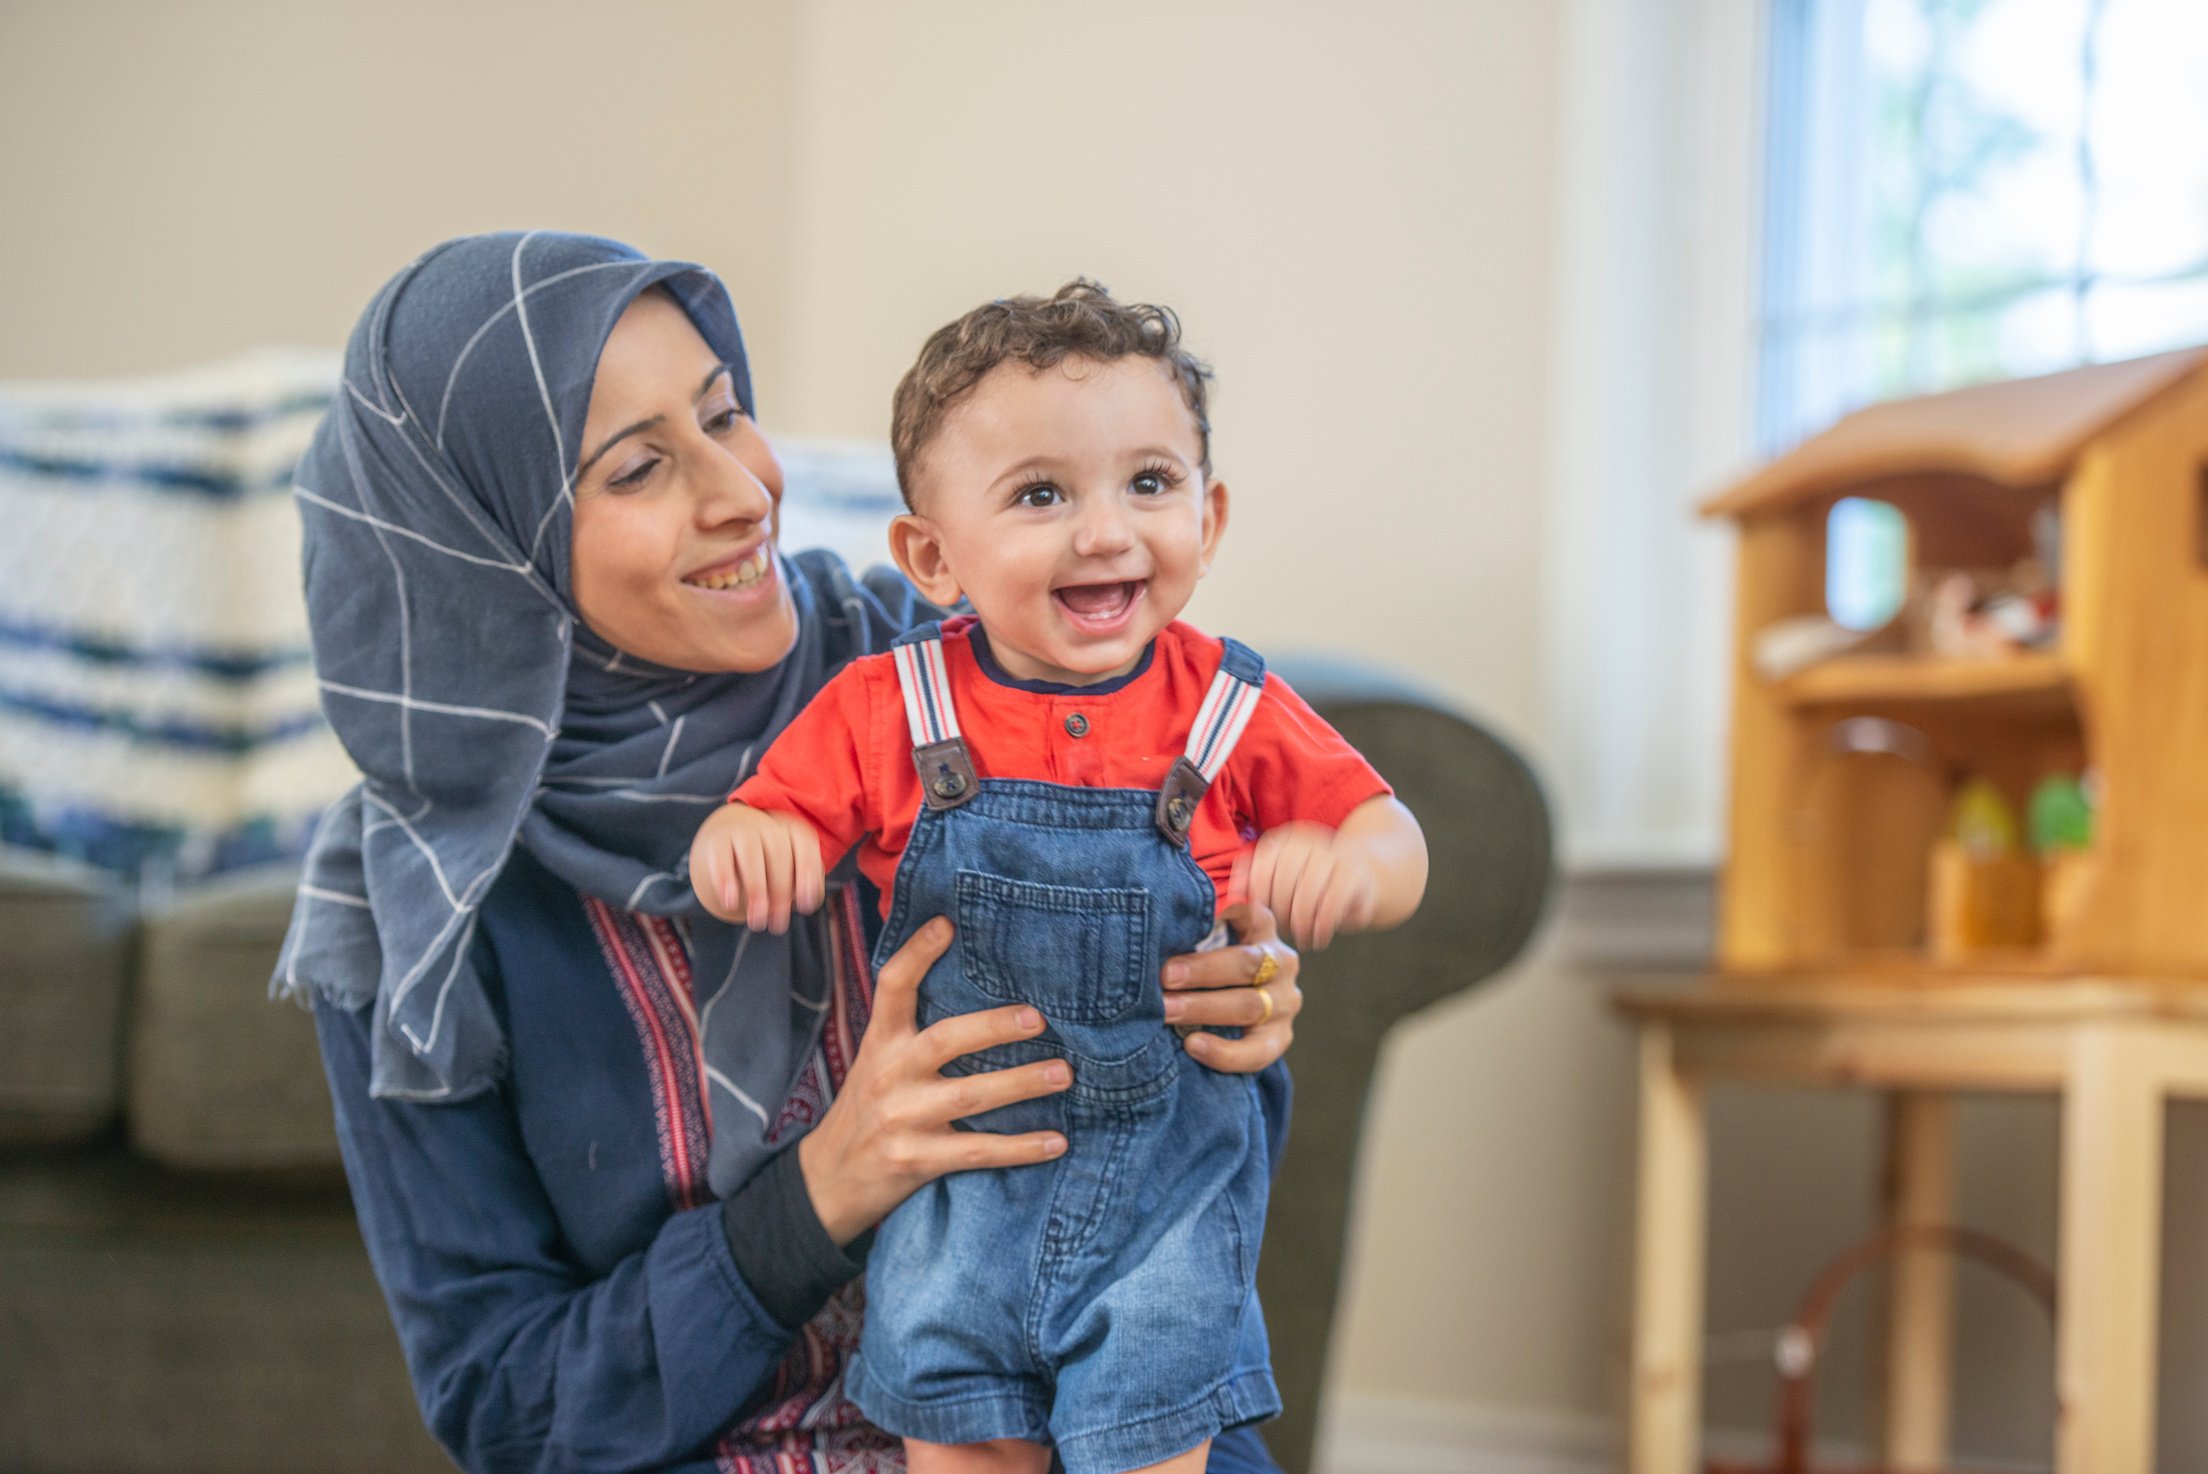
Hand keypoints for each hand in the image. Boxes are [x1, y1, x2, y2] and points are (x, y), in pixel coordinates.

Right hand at [689, 803, 825, 933]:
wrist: (730, 837)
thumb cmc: (770, 862)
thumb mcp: (791, 868)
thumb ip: (803, 883)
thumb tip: (806, 902)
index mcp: (792, 830)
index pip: (804, 846)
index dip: (807, 875)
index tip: (805, 907)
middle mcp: (768, 827)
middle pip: (778, 853)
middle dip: (780, 891)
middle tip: (777, 924)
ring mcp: (742, 831)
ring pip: (751, 855)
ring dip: (756, 890)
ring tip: (757, 920)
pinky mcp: (718, 841)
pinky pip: (722, 858)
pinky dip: (726, 881)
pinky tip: (730, 903)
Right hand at [797, 917, 1072, 1245]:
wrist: (829, 1182)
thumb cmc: (867, 1110)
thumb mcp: (877, 1061)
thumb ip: (912, 1029)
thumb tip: (975, 983)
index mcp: (880, 1043)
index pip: (893, 987)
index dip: (917, 953)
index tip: (948, 924)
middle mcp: (890, 1076)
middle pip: (944, 1041)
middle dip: (994, 1027)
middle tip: (1039, 1018)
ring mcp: (902, 1120)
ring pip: (970, 1097)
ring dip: (1021, 1084)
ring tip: (1065, 1074)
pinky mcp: (918, 1161)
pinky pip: (978, 1152)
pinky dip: (1020, 1148)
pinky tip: (1057, 1142)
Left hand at [1160, 901, 1301, 1072]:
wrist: (1225, 1012)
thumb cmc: (1204, 963)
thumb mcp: (1202, 940)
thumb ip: (1188, 930)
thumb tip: (1147, 921)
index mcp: (1259, 926)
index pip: (1248, 910)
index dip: (1221, 913)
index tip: (1184, 919)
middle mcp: (1279, 961)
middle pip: (1246, 962)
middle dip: (1202, 970)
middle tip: (1164, 976)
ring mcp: (1283, 1001)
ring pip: (1249, 1005)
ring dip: (1202, 1008)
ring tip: (1165, 1011)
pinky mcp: (1279, 1038)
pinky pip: (1256, 1050)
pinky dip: (1224, 1052)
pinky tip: (1192, 1045)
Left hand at [1236, 821, 1377, 948]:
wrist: (1362, 877)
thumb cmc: (1309, 885)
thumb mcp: (1282, 879)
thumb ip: (1254, 883)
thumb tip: (1230, 897)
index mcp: (1287, 839)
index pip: (1263, 864)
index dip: (1258, 893)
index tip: (1259, 914)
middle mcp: (1311, 842)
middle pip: (1285, 879)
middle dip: (1281, 910)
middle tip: (1283, 929)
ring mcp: (1336, 856)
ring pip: (1308, 894)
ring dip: (1301, 922)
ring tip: (1301, 938)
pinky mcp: (1356, 876)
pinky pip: (1332, 905)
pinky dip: (1321, 926)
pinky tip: (1318, 938)